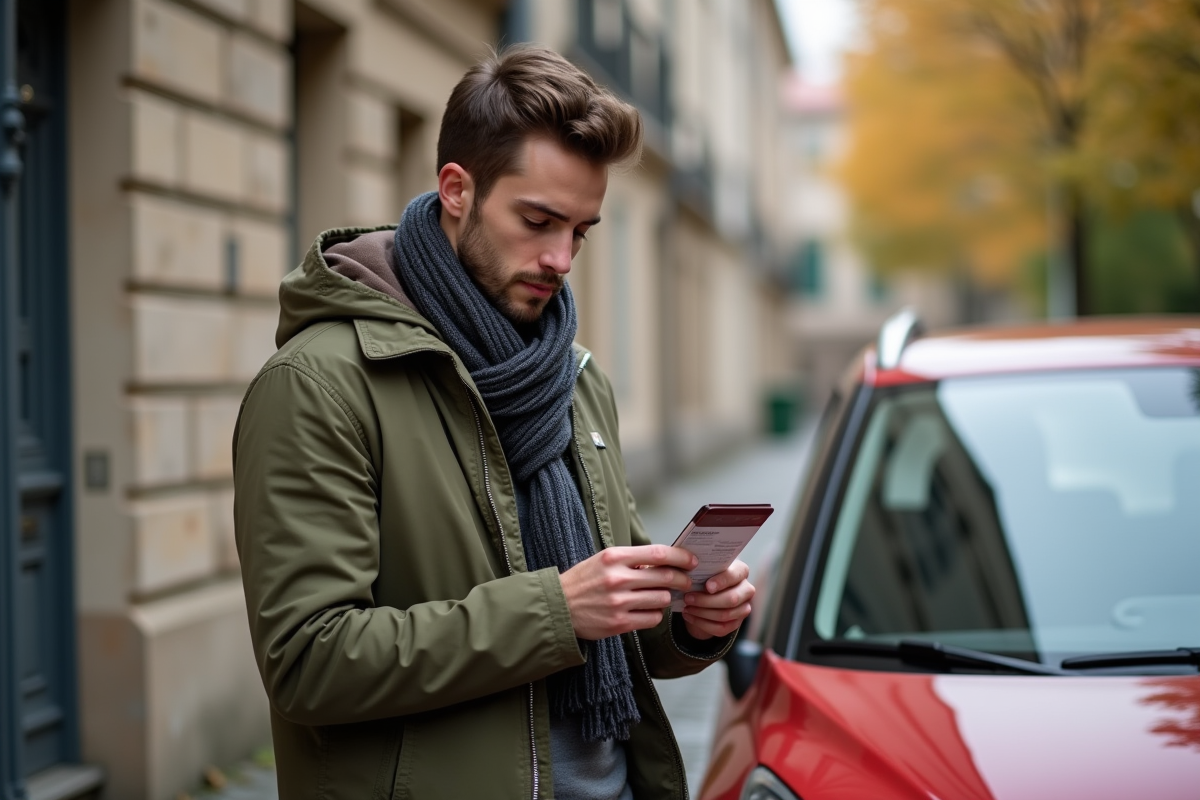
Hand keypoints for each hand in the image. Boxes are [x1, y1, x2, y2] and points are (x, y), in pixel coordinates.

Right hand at [559, 545, 697, 639]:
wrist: (558, 608)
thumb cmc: (583, 581)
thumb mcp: (603, 561)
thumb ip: (632, 560)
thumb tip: (663, 562)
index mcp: (615, 557)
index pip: (659, 554)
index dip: (681, 557)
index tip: (691, 561)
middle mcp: (618, 578)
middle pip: (666, 577)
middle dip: (682, 580)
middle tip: (686, 582)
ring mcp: (619, 602)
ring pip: (662, 599)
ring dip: (665, 598)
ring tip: (658, 596)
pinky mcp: (619, 623)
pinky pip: (652, 618)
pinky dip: (655, 614)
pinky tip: (648, 610)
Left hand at [680, 559, 754, 640]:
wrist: (709, 592)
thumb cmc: (707, 576)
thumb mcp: (706, 569)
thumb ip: (703, 570)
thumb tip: (689, 575)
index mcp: (741, 571)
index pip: (734, 576)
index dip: (722, 581)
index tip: (707, 586)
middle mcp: (747, 590)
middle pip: (731, 599)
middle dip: (707, 600)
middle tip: (687, 598)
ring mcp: (744, 608)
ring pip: (725, 615)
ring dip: (702, 613)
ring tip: (686, 608)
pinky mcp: (737, 623)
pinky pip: (721, 628)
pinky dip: (702, 624)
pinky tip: (689, 616)